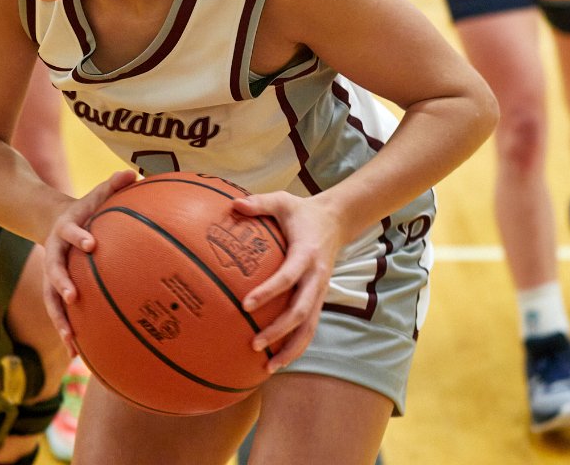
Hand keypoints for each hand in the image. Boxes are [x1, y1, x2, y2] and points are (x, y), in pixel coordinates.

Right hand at [42, 169, 136, 352]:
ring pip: (51, 300)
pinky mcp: (56, 291)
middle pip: (53, 271)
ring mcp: (52, 275)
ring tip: (71, 342)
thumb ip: (112, 185)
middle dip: (61, 284)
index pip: (70, 232)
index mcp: (65, 230)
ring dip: (60, 320)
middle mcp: (54, 255)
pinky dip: (67, 331)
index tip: (91, 243)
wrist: (52, 221)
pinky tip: (78, 355)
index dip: (79, 237)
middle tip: (74, 297)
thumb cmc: (85, 210)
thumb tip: (132, 173)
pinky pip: (59, 313)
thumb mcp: (96, 195)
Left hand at [232, 190, 343, 372]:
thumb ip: (259, 203)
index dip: (269, 292)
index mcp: (306, 254)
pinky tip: (277, 361)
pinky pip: (309, 326)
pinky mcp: (318, 298)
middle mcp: (316, 277)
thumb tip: (233, 204)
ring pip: (309, 327)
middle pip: (301, 311)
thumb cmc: (302, 211)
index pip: (288, 277)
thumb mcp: (282, 201)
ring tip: (268, 368)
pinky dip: (296, 346)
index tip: (246, 305)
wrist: (336, 220)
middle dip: (279, 331)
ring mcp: (319, 291)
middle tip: (254, 345)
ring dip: (291, 348)